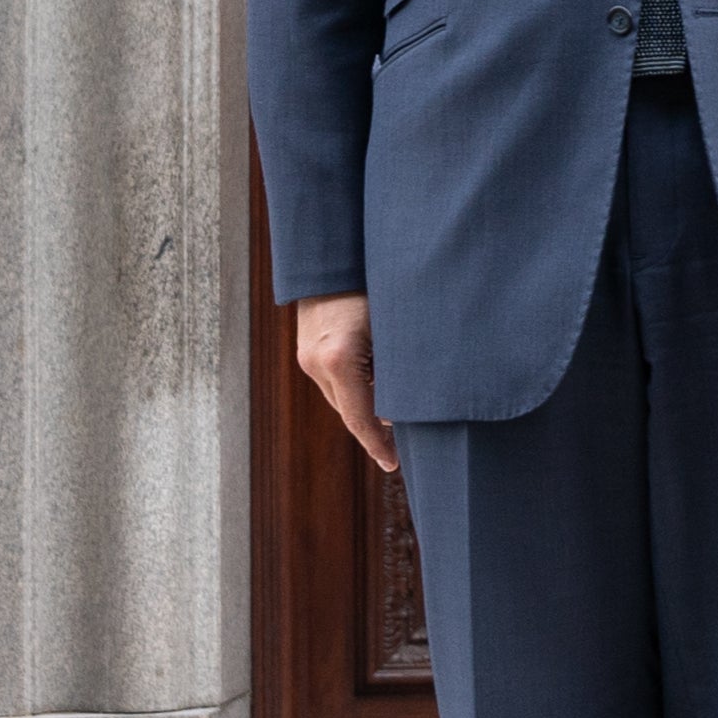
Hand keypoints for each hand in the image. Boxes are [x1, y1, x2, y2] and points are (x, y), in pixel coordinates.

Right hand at [294, 293, 398, 473]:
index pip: (360, 418)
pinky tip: (378, 386)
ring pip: (342, 396)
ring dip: (366, 406)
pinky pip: (334, 381)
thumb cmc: (373, 283)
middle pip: (350, 411)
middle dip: (376, 428)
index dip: (378, 445)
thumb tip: (409, 407)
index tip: (394, 465)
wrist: (334, 252)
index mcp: (339, 358)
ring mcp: (307, 355)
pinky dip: (355, 389)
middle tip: (406, 446)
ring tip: (396, 416)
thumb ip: (402, 367)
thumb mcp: (396, 326)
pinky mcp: (307, 349)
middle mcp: (316, 361)